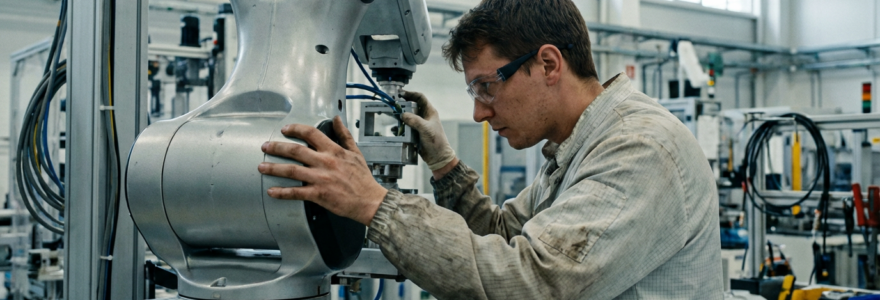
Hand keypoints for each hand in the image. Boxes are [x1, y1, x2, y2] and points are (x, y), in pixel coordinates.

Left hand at [258, 116, 386, 225]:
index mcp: (334, 151)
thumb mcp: (356, 152)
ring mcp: (321, 179)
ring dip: (274, 168)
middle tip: (265, 147)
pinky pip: (296, 192)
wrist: (369, 201)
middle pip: (295, 151)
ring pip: (292, 171)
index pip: (311, 134)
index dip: (295, 129)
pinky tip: (272, 191)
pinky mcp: (318, 194)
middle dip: (277, 147)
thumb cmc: (363, 179)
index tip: (285, 129)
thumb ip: (344, 135)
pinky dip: (282, 192)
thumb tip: (337, 119)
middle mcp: (325, 163)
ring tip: (262, 167)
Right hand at [400, 90, 456, 171]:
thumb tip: (403, 115)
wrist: (437, 157)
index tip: (401, 94)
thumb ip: (415, 121)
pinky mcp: (415, 132)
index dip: (411, 94)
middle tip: (393, 104)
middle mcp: (424, 116)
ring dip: (400, 116)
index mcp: (430, 112)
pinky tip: (395, 129)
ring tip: (392, 115)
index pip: (420, 98)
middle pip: (412, 106)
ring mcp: (420, 124)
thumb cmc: (436, 141)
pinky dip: (400, 126)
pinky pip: (406, 126)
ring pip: (408, 116)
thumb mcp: (426, 129)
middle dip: (403, 105)